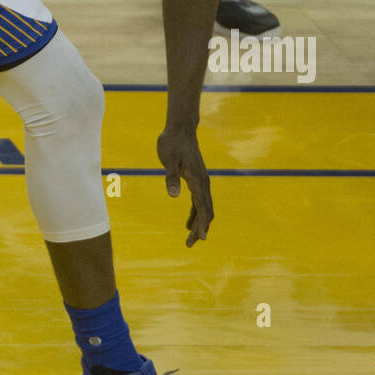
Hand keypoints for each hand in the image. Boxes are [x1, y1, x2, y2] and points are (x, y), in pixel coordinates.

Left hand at [157, 126, 212, 246]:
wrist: (179, 129)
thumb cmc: (172, 143)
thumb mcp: (168, 160)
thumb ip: (170, 177)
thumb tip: (173, 196)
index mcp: (198, 180)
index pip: (203, 206)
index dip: (203, 224)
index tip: (201, 238)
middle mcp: (203, 182)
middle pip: (206, 211)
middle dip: (200, 228)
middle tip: (190, 244)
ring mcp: (200, 182)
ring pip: (203, 208)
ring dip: (198, 224)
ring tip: (190, 240)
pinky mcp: (195, 180)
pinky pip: (198, 202)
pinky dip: (195, 214)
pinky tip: (188, 224)